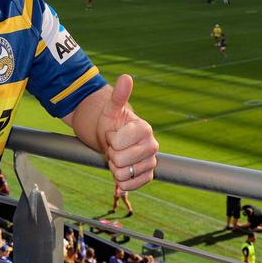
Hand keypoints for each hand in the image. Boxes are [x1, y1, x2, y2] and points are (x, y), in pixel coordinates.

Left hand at [101, 74, 157, 190]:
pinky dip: (121, 180)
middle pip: (120, 159)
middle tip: (114, 147)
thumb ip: (119, 95)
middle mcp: (152, 145)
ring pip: (124, 174)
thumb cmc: (111, 124)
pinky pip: (130, 185)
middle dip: (111, 154)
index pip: (117, 142)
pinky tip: (122, 170)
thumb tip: (126, 77)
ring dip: (115, 167)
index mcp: (144, 128)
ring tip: (118, 157)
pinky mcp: (148, 176)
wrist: (113, 141)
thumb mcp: (110, 110)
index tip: (113, 134)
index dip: (109, 139)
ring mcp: (151, 162)